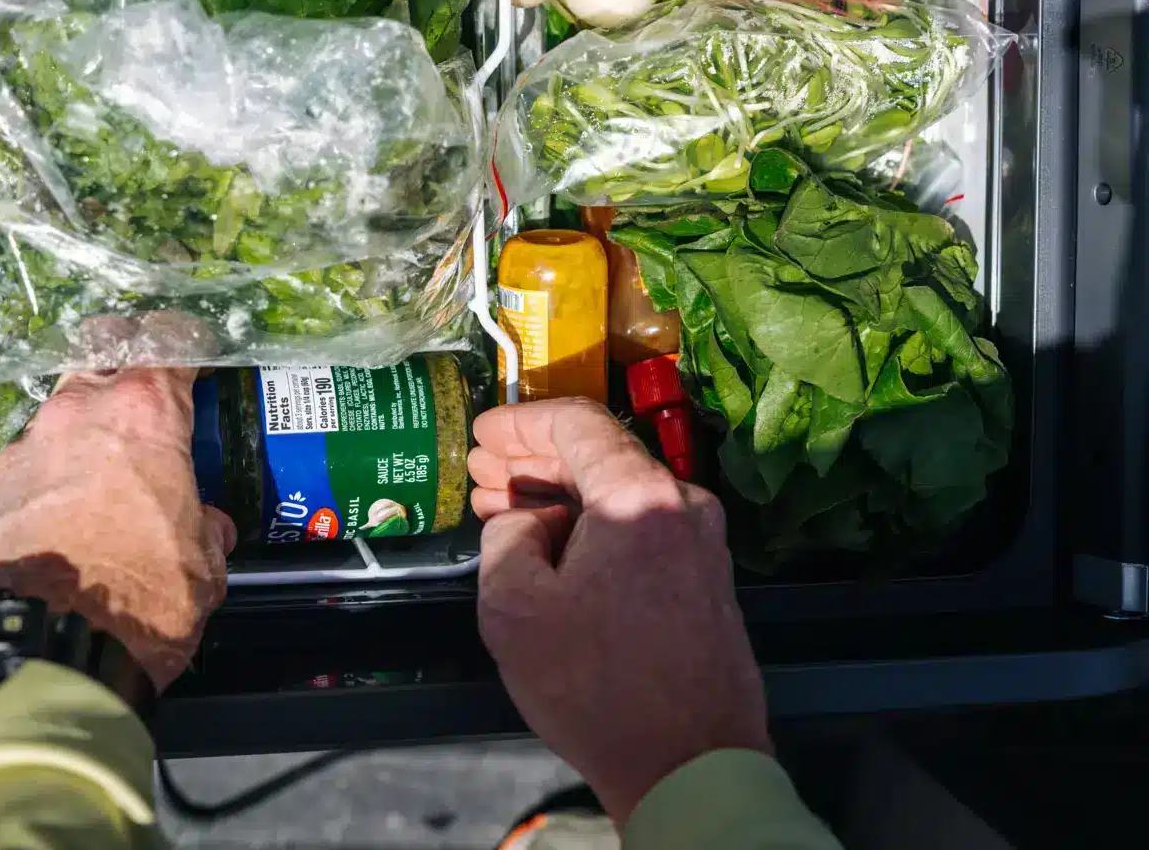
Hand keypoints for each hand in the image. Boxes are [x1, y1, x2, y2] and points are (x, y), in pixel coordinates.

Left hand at [0, 315, 235, 691]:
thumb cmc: (145, 596)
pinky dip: (42, 482)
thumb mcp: (205, 564)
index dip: (188, 344)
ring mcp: (23, 449)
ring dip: (80, 435)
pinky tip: (54, 520)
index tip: (197, 354)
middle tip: (144, 406)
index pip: (171, 344)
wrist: (46, 652)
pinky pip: (22, 469)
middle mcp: (79, 413)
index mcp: (146, 413)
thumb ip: (206, 527)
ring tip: (97, 477)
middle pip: (103, 361)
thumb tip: (206, 524)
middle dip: (124, 374)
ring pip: (57, 417)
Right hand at [469, 397, 769, 826]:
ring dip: (562, 494)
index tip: (483, 432)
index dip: (521, 421)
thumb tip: (529, 520)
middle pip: (600, 454)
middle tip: (484, 471)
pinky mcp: (706, 574)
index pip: (577, 422)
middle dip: (535, 458)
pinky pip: (641, 525)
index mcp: (639, 495)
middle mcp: (683, 501)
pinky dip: (594, 523)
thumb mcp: (514, 607)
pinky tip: (553, 543)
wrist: (691, 768)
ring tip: (505, 507)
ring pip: (620, 490)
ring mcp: (702, 539)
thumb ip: (507, 537)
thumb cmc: (596, 687)